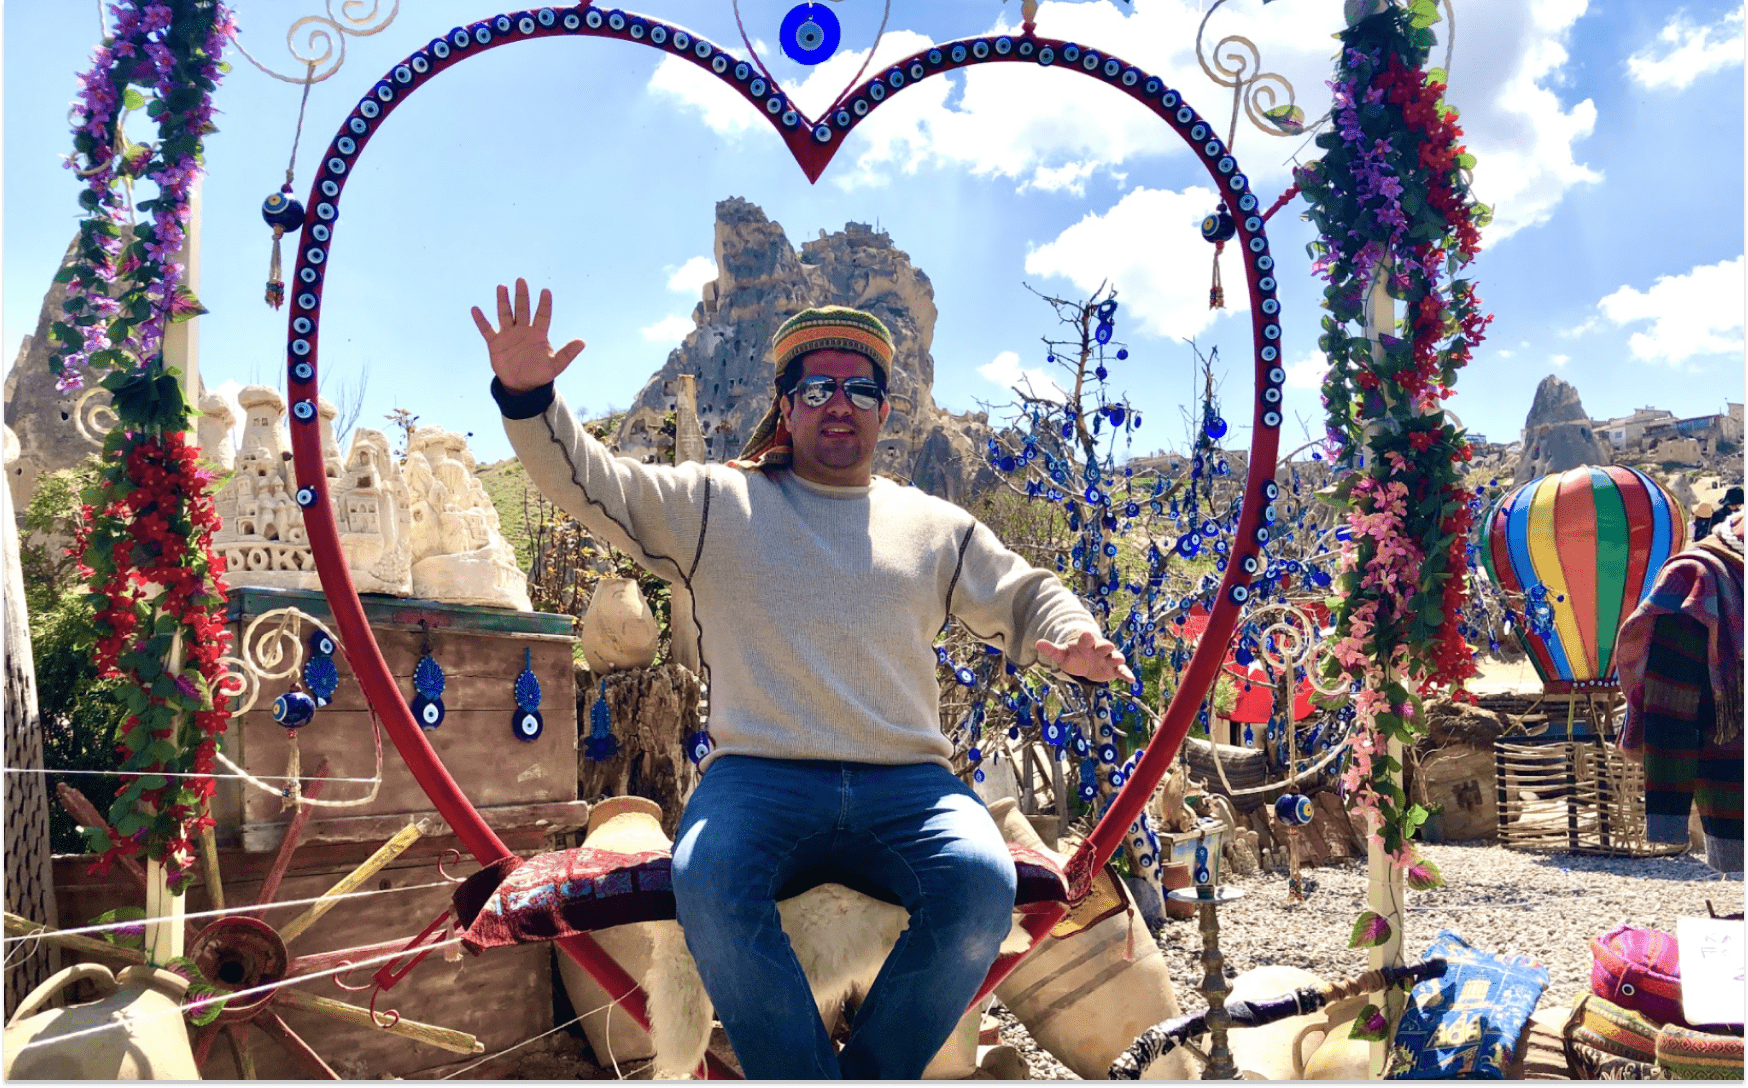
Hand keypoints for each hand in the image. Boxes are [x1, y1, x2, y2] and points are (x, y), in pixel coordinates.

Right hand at [471, 278, 585, 392]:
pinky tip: (475, 309)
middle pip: (522, 309)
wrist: (521, 385)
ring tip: (501, 287)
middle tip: (521, 280)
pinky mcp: (495, 343)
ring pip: (505, 314)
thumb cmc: (540, 374)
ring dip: (503, 301)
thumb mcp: (555, 365)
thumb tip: (583, 342)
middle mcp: (523, 330)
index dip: (544, 304)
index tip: (546, 291)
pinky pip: (486, 329)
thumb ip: (567, 353)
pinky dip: (481, 320)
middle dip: (522, 295)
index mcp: (538, 334)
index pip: (542, 315)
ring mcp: (508, 335)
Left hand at [1036, 630, 1134, 684]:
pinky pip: (1121, 671)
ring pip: (1114, 657)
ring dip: (1117, 658)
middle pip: (1103, 646)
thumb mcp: (1062, 654)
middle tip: (1108, 646)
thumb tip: (1037, 643)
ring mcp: (1107, 658)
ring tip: (1120, 660)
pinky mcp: (1114, 669)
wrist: (1085, 662)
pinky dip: (1126, 674)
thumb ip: (1052, 649)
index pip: (1086, 639)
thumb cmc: (1073, 656)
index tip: (1087, 635)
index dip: (1086, 638)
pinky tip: (1131, 680)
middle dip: (1105, 646)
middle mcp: (1098, 649)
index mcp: (1085, 644)